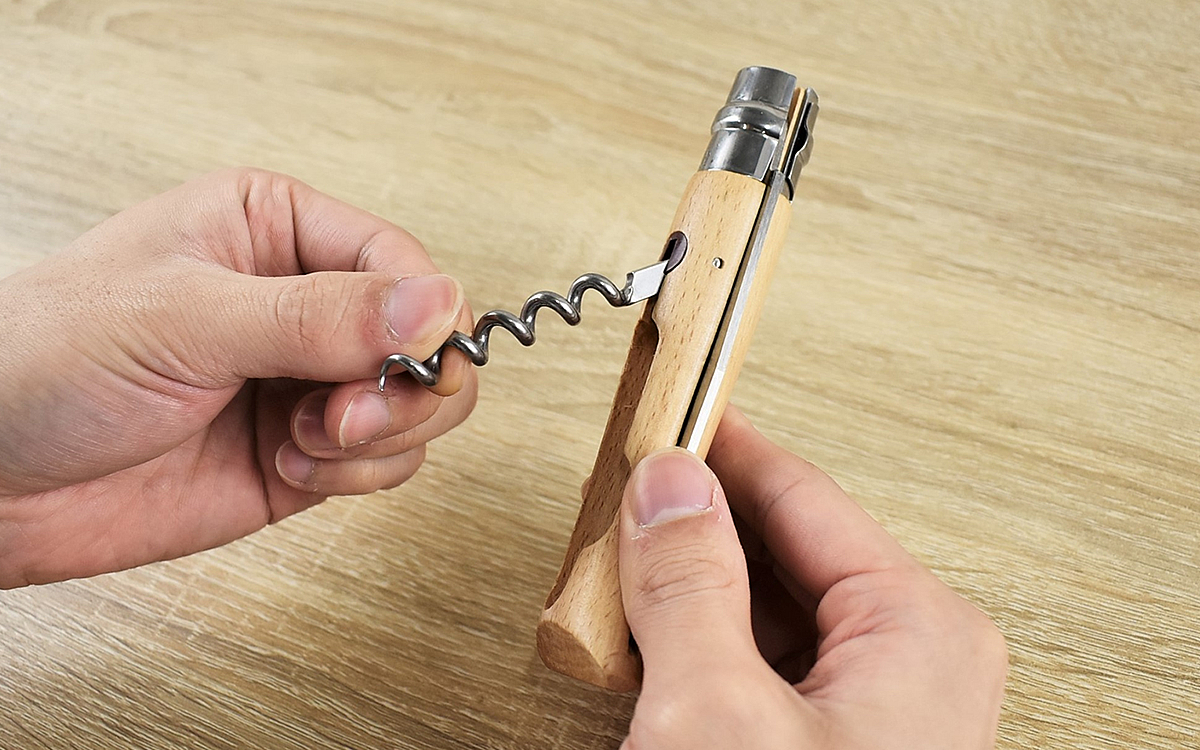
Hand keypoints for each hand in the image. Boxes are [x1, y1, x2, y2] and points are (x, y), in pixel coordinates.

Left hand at [0, 169, 475, 587]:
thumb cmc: (45, 360)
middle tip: (346, 413)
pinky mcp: (305, 452)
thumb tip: (438, 304)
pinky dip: (355, 475)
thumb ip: (319, 315)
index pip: (399, 260)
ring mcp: (305, 381)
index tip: (408, 360)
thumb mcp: (185, 319)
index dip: (425, 313)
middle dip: (404, 385)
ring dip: (379, 436)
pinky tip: (289, 464)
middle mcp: (301, 302)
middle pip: (426, 336)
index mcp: (273, 230)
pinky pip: (383, 462)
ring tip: (308, 438)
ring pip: (417, 404)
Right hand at [617, 407, 1006, 748]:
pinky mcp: (833, 740)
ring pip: (766, 606)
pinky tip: (649, 644)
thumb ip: (688, 589)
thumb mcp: (718, 715)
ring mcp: (876, 707)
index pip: (800, 493)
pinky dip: (700, 645)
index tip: (662, 414)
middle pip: (782, 546)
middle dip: (695, 524)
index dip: (719, 449)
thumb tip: (669, 487)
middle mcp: (912, 662)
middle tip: (621, 497)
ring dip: (690, 589)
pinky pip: (762, 661)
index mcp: (919, 632)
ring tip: (621, 574)